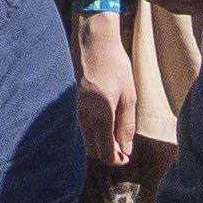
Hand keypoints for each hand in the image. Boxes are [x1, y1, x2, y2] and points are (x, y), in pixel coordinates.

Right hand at [74, 9, 138, 169]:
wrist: (93, 44)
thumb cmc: (115, 67)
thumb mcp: (129, 96)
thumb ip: (126, 124)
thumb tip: (125, 148)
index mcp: (101, 116)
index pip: (105, 151)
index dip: (116, 159)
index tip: (126, 158)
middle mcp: (84, 117)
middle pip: (93, 151)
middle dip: (107, 154)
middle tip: (123, 148)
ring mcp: (76, 111)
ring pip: (86, 140)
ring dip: (100, 143)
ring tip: (116, 134)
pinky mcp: (73, 104)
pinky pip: (82, 128)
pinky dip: (93, 132)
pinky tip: (106, 122)